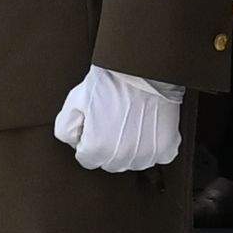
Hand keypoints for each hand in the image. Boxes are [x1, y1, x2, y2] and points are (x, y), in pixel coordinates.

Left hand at [56, 65, 184, 174]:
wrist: (143, 68)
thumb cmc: (110, 82)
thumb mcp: (75, 101)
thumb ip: (65, 129)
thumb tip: (75, 142)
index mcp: (97, 148)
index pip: (87, 160)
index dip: (88, 141)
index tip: (96, 126)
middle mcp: (122, 156)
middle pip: (110, 163)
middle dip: (108, 147)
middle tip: (113, 121)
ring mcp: (147, 154)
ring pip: (133, 162)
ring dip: (131, 149)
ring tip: (132, 123)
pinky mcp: (166, 147)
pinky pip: (158, 157)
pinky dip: (154, 146)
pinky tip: (149, 128)